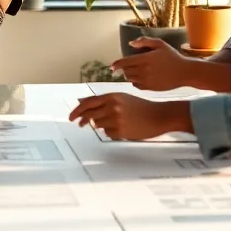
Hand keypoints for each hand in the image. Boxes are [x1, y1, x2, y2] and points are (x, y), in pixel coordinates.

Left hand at [68, 93, 191, 140]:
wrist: (158, 115)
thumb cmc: (141, 107)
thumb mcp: (122, 98)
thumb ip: (104, 101)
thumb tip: (83, 103)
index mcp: (112, 96)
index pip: (88, 102)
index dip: (77, 110)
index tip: (72, 116)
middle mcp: (112, 106)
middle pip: (89, 114)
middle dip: (82, 120)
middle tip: (79, 124)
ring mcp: (116, 119)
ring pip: (98, 125)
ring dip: (103, 125)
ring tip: (117, 123)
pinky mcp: (120, 130)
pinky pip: (108, 134)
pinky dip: (112, 133)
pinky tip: (124, 128)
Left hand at [112, 37, 192, 90]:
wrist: (184, 72)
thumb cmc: (173, 57)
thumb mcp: (160, 44)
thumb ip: (144, 41)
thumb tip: (130, 43)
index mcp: (145, 59)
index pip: (125, 62)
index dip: (116, 64)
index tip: (112, 66)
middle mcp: (144, 70)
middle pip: (126, 71)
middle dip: (124, 68)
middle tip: (127, 66)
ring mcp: (147, 81)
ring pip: (130, 79)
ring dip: (128, 75)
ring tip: (134, 71)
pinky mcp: (150, 88)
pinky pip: (136, 86)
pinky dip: (135, 82)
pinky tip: (140, 78)